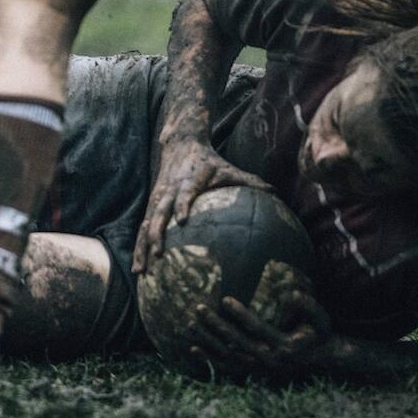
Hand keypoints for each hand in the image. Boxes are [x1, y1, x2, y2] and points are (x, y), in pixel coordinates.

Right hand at [133, 137, 271, 271]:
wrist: (180, 145)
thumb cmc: (209, 162)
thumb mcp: (229, 168)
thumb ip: (251, 181)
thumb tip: (276, 193)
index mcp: (189, 181)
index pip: (184, 193)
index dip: (182, 205)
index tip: (183, 220)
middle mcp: (169, 191)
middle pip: (159, 213)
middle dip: (156, 234)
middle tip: (159, 255)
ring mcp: (157, 199)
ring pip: (146, 225)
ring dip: (142, 247)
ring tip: (141, 271)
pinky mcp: (152, 205)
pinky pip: (143, 228)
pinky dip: (140, 247)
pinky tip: (140, 269)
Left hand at [190, 290, 331, 367]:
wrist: (319, 359)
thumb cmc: (318, 333)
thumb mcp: (320, 319)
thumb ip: (308, 306)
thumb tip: (291, 294)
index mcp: (283, 346)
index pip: (257, 329)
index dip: (241, 314)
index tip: (225, 299)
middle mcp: (268, 359)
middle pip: (236, 342)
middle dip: (216, 325)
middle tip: (199, 308)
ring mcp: (258, 368)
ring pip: (227, 356)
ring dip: (208, 341)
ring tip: (190, 324)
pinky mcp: (252, 371)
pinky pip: (226, 368)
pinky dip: (209, 359)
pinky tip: (192, 349)